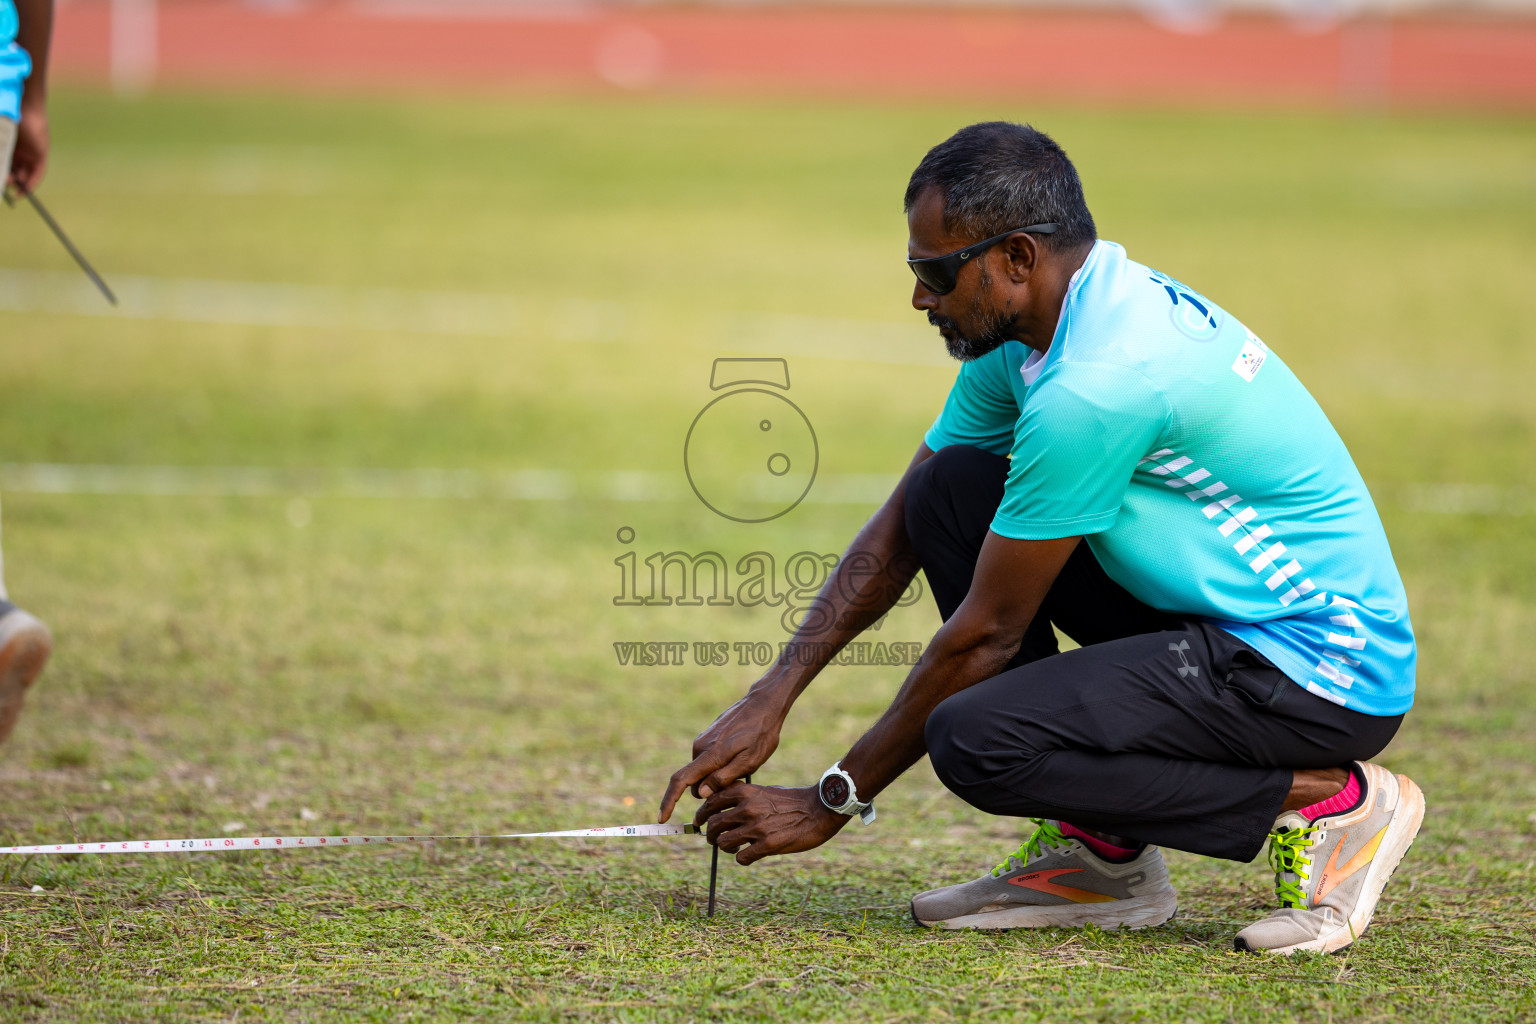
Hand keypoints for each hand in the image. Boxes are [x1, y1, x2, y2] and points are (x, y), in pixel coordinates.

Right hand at [8, 104, 47, 192]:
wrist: (20, 107)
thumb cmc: (6, 119)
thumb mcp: (1, 140)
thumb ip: (0, 155)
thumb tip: (1, 174)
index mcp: (7, 146)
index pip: (5, 166)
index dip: (2, 176)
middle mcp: (18, 151)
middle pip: (15, 172)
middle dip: (9, 182)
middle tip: (3, 188)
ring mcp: (30, 153)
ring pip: (25, 173)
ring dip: (20, 184)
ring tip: (11, 188)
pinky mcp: (41, 154)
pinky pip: (38, 173)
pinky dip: (32, 182)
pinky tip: (25, 191)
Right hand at [657, 689, 784, 822]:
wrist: (763, 703)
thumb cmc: (761, 732)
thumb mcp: (750, 760)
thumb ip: (725, 777)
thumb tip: (702, 793)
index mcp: (710, 755)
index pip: (681, 781)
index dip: (669, 802)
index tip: (662, 818)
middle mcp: (700, 746)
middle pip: (696, 782)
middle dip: (711, 790)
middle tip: (740, 783)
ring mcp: (702, 740)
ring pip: (703, 771)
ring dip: (717, 777)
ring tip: (744, 764)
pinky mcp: (707, 735)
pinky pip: (707, 760)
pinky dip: (718, 766)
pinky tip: (739, 755)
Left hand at [697, 783, 848, 864]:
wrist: (819, 809)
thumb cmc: (791, 800)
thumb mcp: (763, 789)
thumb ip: (742, 797)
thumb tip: (720, 810)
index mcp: (745, 792)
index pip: (710, 802)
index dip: (702, 814)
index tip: (700, 822)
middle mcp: (747, 808)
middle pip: (712, 825)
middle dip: (709, 834)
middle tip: (713, 839)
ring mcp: (756, 827)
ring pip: (723, 843)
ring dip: (725, 848)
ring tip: (733, 848)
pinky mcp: (767, 845)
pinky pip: (741, 858)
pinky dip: (742, 859)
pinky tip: (749, 856)